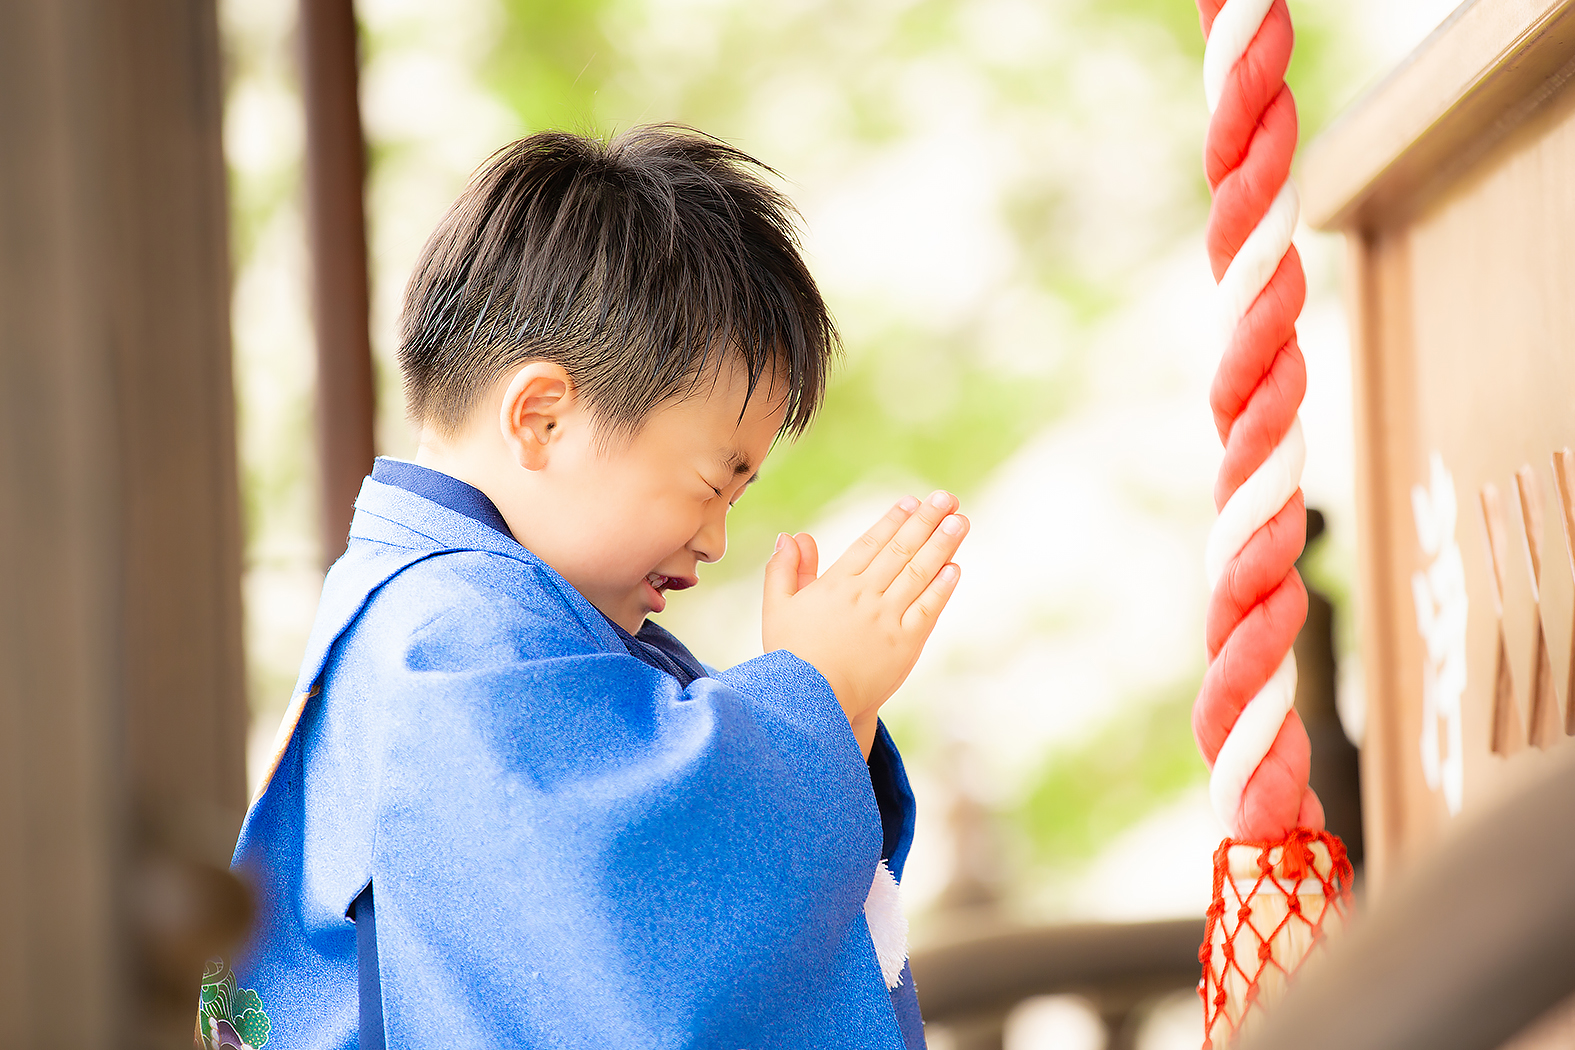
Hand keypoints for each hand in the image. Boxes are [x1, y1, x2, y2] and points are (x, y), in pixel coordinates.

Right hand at [762, 491, 967, 756]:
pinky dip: (941, 588)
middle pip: (900, 551)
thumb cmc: (790, 657)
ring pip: (919, 574)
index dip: (893, 521)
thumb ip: (784, 569)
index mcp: (836, 585)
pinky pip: (927, 610)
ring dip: (942, 546)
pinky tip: (954, 568)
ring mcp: (887, 619)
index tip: (912, 501)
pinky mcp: (904, 645)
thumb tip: (792, 535)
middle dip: (926, 521)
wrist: (808, 704)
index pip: (870, 544)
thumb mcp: (777, 608)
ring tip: (960, 522)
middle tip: (947, 498)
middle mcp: (865, 597)